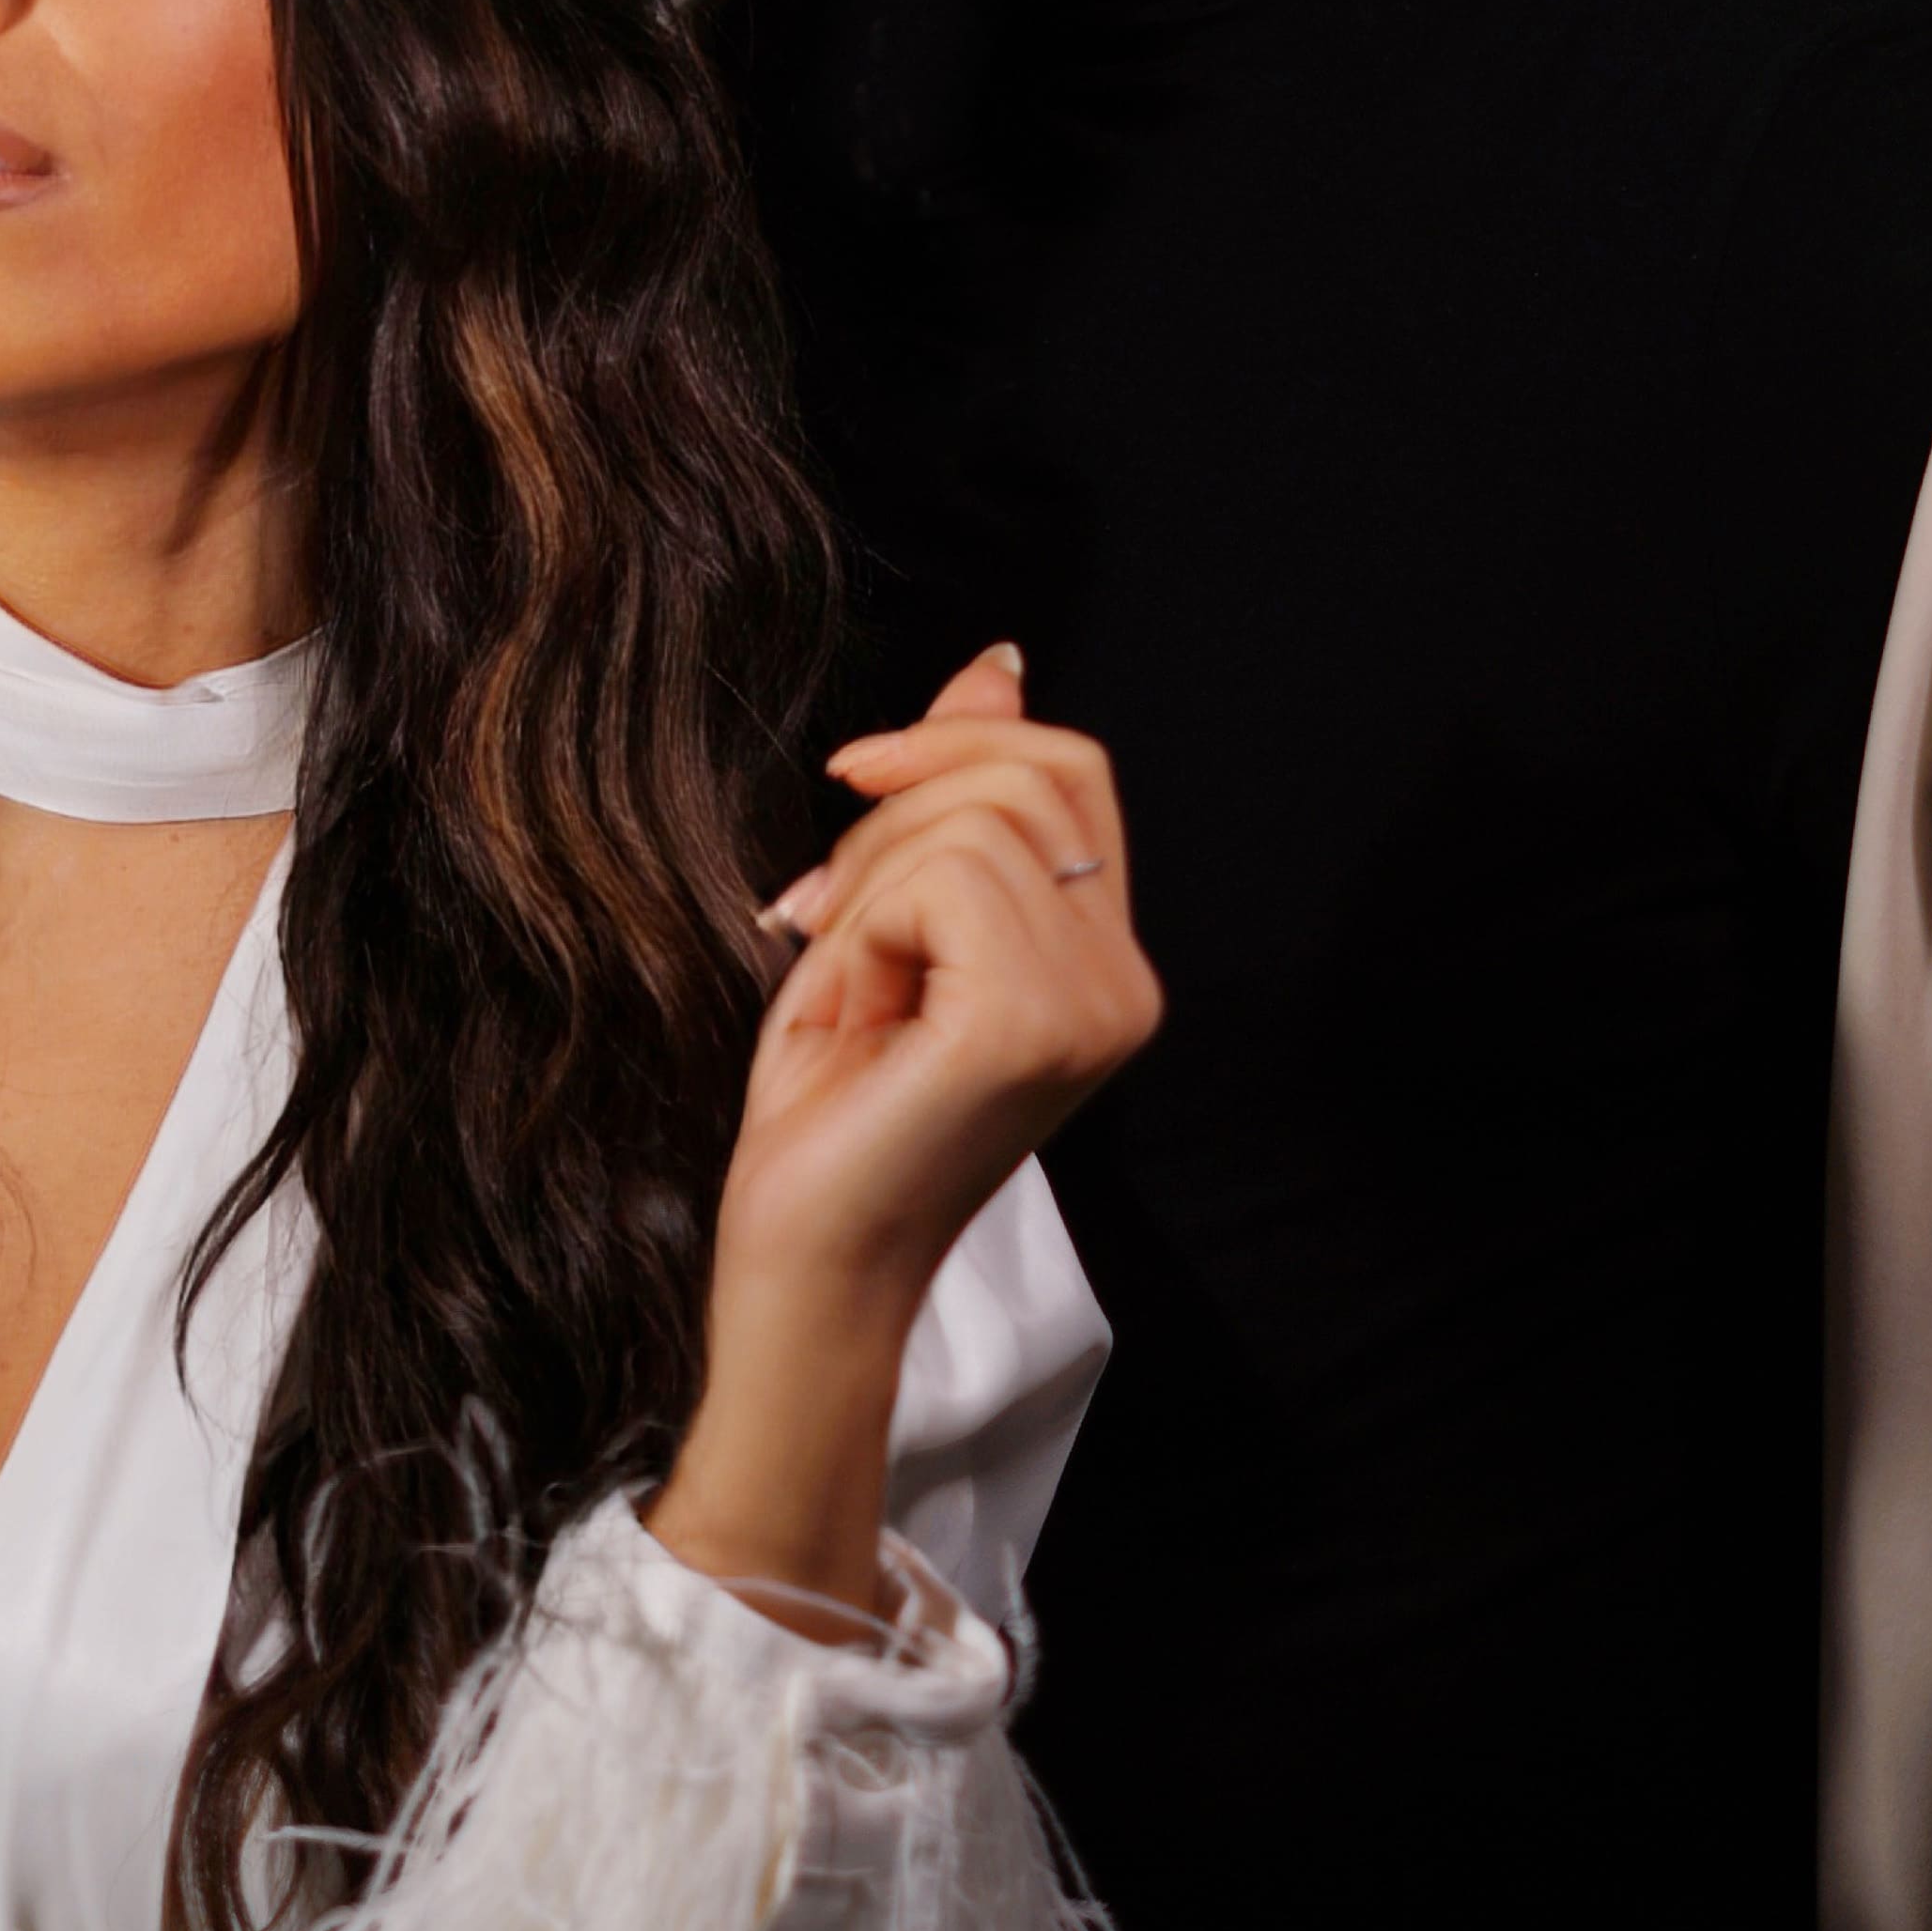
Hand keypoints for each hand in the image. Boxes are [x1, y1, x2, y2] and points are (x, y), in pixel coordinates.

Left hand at [649, 651, 1159, 1628]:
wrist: (806, 1262)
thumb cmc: (833, 1112)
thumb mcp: (887, 919)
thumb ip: (955, 800)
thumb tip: (995, 668)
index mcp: (1106, 963)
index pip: (1072, 771)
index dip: (954, 742)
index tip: (852, 780)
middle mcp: (1125, 984)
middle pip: (1026, 774)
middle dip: (893, 820)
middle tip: (828, 921)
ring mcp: (1091, 1006)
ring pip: (970, 823)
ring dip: (867, 892)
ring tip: (852, 992)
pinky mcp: (1029, 1023)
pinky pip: (936, 880)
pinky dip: (861, 933)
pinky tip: (857, 1017)